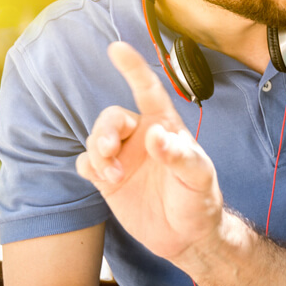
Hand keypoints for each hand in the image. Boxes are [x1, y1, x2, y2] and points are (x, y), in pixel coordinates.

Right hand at [75, 42, 227, 262]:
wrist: (186, 237)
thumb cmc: (199, 201)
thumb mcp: (199, 178)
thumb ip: (179, 156)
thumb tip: (154, 135)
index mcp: (165, 127)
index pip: (147, 91)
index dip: (133, 68)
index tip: (116, 48)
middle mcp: (140, 137)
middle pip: (112, 118)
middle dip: (105, 131)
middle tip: (108, 153)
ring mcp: (122, 157)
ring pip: (94, 138)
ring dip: (98, 154)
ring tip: (114, 176)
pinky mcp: (108, 179)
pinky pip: (86, 162)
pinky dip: (89, 167)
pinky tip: (104, 180)